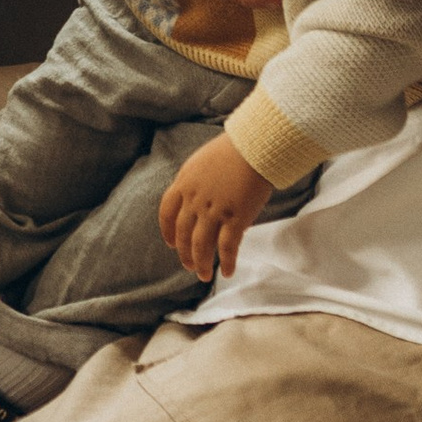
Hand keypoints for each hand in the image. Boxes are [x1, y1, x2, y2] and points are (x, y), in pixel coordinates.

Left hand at [160, 131, 273, 282]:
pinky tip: (228, 272)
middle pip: (183, 234)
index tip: (170, 243)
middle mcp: (195, 200)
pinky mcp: (235, 218)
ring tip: (203, 275)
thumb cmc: (232, 150)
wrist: (254, 146)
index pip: (167, 212)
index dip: (168, 231)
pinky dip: (226, 262)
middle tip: (190, 266)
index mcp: (184, 183)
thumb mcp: (202, 163)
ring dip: (202, 263)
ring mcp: (214, 210)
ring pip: (201, 245)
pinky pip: (227, 247)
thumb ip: (196, 184)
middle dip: (185, 253)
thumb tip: (200, 204)